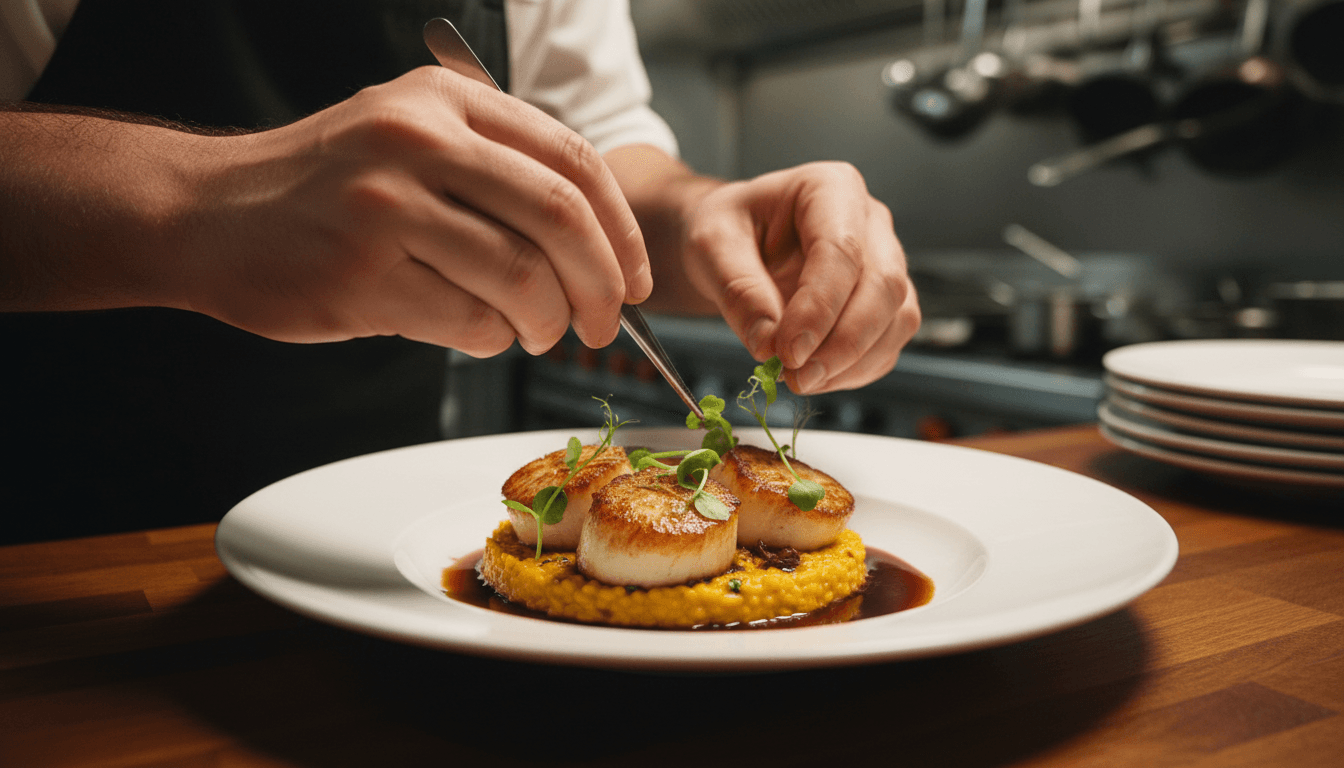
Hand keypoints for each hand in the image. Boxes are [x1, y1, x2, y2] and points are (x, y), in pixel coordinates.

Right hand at [181, 66, 649, 354]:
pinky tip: (477, 331)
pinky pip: (469, 322)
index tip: (636, 278)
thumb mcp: (410, 137)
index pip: (574, 161)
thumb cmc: (326, 188)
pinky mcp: (361, 276)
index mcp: (446, 100)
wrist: (207, 215)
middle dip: (603, 286)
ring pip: (521, 277)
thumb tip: (599, 247)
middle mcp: (418, 140)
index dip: (622, 231)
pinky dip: (492, 339)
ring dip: (547, 322)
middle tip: (606, 324)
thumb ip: (498, 169)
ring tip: (535, 332)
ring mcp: (386, 207)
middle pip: (561, 218)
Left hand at [681, 161, 919, 392]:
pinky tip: (817, 377)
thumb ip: (738, 289)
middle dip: (843, 343)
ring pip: (898, 318)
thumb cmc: (730, 229)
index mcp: (830, 188)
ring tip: (801, 380)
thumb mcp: (712, 245)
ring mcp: (886, 261)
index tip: (788, 351)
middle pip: (883, 287)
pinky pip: (889, 343)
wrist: (738, 241)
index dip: (819, 308)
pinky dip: (856, 371)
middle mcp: (870, 221)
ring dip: (853, 362)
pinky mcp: (886, 303)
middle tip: (796, 376)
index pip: (840, 251)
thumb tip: (767, 342)